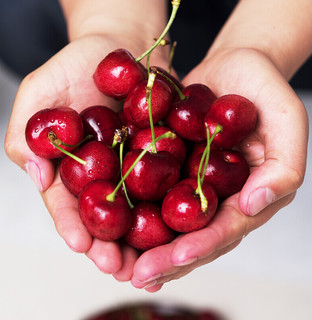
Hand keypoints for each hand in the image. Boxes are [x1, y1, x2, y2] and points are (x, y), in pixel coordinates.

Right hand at [4, 34, 168, 274]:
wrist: (119, 47)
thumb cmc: (75, 64)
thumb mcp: (40, 92)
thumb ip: (28, 133)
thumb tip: (36, 174)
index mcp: (71, 167)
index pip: (68, 203)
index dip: (72, 225)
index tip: (81, 246)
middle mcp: (103, 175)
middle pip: (105, 217)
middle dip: (110, 245)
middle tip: (121, 269)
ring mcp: (134, 168)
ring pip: (138, 210)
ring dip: (143, 239)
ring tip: (152, 265)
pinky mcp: (162, 156)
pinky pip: (169, 183)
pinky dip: (174, 205)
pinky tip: (182, 227)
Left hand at [129, 48, 307, 291]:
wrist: (231, 67)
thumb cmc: (263, 87)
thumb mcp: (286, 118)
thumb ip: (283, 164)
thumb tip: (255, 203)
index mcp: (249, 193)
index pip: (225, 229)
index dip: (201, 246)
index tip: (173, 259)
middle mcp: (219, 196)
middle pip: (193, 235)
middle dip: (167, 258)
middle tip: (137, 275)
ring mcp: (193, 183)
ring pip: (169, 222)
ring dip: (146, 244)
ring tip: (119, 263)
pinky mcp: (172, 167)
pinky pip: (151, 191)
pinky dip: (132, 208)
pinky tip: (111, 223)